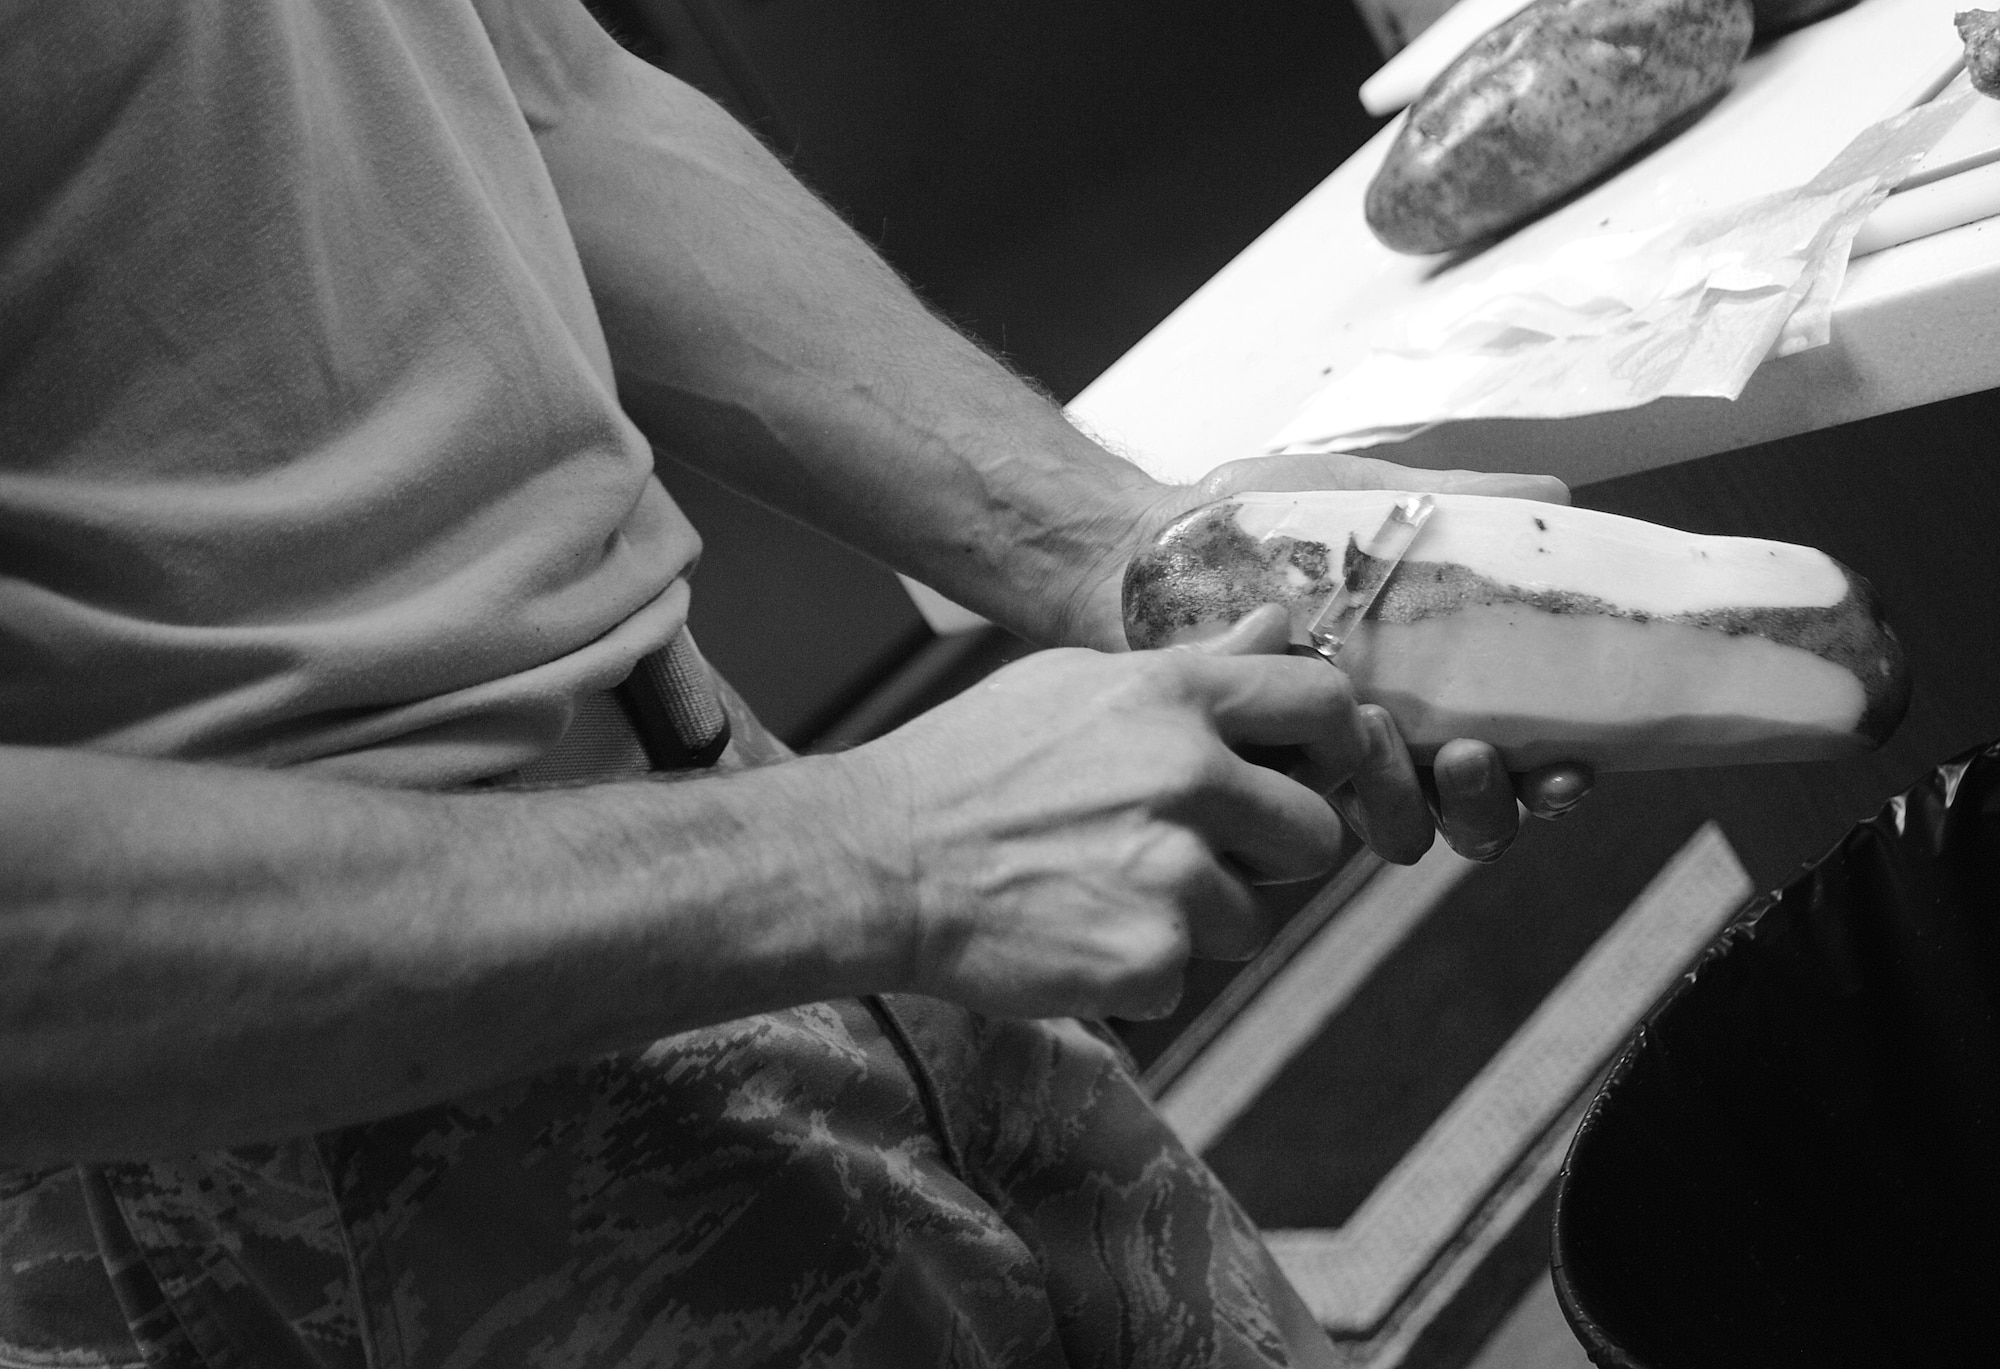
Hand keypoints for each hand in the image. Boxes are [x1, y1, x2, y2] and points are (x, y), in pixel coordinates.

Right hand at [848, 606, 1465, 1020]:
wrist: (876, 861)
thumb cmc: (970, 765)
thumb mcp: (1075, 684)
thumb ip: (1194, 666)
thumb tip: (1284, 623)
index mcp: (1174, 697)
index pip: (1327, 703)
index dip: (1341, 745)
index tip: (1319, 772)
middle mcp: (1187, 777)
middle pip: (1316, 835)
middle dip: (1271, 856)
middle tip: (1192, 855)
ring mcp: (1172, 872)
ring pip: (1253, 919)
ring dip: (1199, 920)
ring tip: (1107, 891)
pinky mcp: (1149, 957)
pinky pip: (1187, 975)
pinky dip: (1139, 969)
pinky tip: (1074, 931)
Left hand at [1058, 449, 1590, 834]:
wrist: (1151, 548)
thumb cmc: (1267, 523)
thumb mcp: (1376, 499)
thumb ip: (1468, 500)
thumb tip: (1558, 492)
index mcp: (1446, 684)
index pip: (1533, 757)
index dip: (1563, 776)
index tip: (1571, 765)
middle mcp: (1402, 740)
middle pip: (1482, 818)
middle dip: (1491, 801)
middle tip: (1468, 756)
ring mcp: (1335, 769)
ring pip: (1408, 834)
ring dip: (1411, 798)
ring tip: (1381, 731)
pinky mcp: (1270, 785)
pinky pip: (1320, 826)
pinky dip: (1330, 787)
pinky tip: (1320, 727)